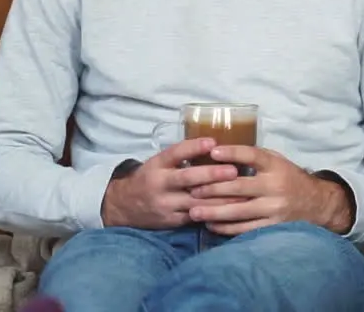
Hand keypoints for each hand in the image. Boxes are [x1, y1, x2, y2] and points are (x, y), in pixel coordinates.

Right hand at [100, 138, 239, 229]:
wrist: (123, 206)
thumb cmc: (150, 178)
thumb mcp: (159, 163)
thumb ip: (180, 157)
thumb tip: (214, 145)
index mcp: (157, 165)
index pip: (175, 153)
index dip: (194, 147)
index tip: (213, 142)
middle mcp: (159, 184)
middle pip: (187, 178)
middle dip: (212, 174)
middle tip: (234, 170)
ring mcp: (165, 204)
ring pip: (195, 201)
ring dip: (219, 198)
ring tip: (240, 193)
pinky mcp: (171, 221)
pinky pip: (194, 217)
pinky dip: (212, 214)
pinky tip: (229, 212)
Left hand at [186, 146, 353, 235]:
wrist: (316, 204)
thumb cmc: (289, 178)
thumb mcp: (277, 161)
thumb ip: (255, 158)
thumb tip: (221, 153)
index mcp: (276, 166)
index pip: (252, 156)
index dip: (232, 153)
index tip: (212, 152)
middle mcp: (275, 186)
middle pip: (239, 186)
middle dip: (212, 188)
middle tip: (191, 189)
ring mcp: (274, 208)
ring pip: (238, 211)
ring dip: (213, 212)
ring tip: (194, 211)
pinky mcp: (272, 226)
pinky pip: (245, 229)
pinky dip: (225, 227)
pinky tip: (211, 225)